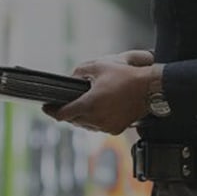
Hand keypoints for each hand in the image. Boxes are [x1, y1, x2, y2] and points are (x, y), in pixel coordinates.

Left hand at [42, 56, 159, 134]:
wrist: (150, 88)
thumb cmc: (127, 76)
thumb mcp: (99, 66)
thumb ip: (79, 72)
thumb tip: (72, 79)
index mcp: (89, 104)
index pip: (63, 113)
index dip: (52, 110)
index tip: (46, 107)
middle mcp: (96, 119)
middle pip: (74, 120)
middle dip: (68, 113)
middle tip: (63, 105)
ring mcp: (106, 126)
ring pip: (86, 125)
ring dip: (82, 117)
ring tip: (83, 106)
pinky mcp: (116, 130)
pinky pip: (99, 127)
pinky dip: (96, 120)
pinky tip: (98, 110)